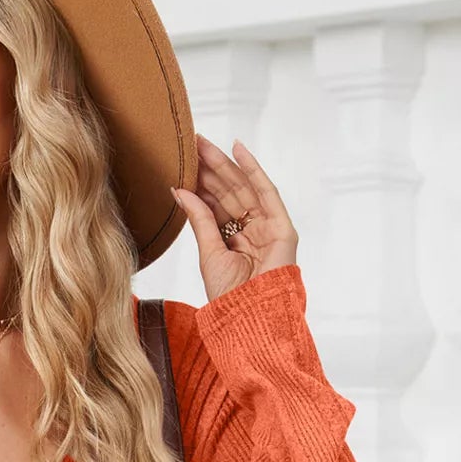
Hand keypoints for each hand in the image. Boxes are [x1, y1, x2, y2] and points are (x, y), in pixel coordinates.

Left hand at [170, 136, 298, 303]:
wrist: (249, 317)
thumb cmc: (229, 295)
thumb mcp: (208, 251)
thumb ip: (198, 219)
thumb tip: (179, 190)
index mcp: (234, 239)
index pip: (216, 204)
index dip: (201, 182)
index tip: (182, 162)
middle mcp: (252, 230)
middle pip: (229, 192)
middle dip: (210, 168)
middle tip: (190, 144)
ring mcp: (268, 227)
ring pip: (243, 188)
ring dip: (225, 164)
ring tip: (203, 145)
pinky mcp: (281, 227)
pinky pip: (267, 191)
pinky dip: (253, 169)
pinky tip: (237, 150)